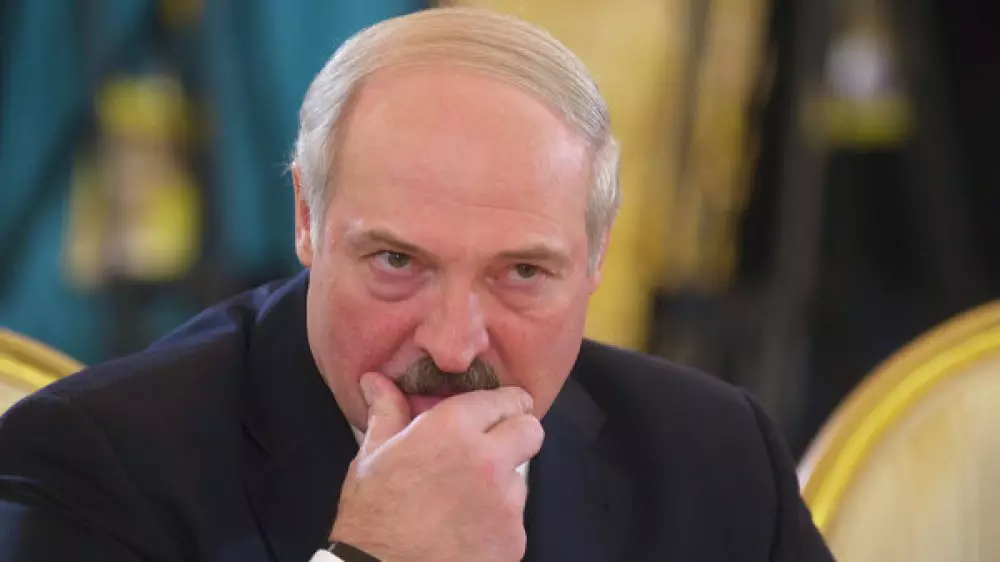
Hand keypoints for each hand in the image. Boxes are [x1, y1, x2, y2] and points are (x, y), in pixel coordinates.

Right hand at [329, 371, 542, 561]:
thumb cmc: (372, 516)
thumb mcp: (373, 456)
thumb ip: (386, 411)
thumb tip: (376, 380)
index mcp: (453, 429)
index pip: (507, 398)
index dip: (503, 404)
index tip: (497, 412)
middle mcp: (488, 459)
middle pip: (531, 431)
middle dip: (516, 435)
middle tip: (491, 449)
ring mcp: (506, 503)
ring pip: (521, 478)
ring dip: (502, 484)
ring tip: (464, 501)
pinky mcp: (514, 540)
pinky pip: (515, 520)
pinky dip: (497, 523)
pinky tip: (466, 530)